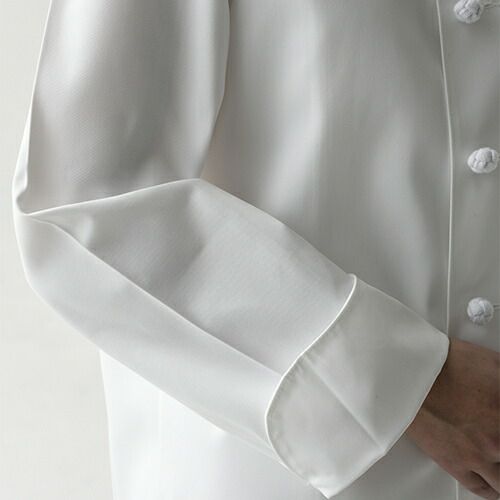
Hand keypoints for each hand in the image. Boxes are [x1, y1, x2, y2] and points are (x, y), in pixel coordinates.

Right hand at [405, 338, 499, 498]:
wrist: (408, 371)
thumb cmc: (443, 362)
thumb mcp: (493, 363)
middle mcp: (498, 437)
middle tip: (496, 441)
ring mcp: (479, 453)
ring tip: (497, 465)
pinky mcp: (455, 463)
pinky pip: (482, 488)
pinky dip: (492, 490)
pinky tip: (493, 484)